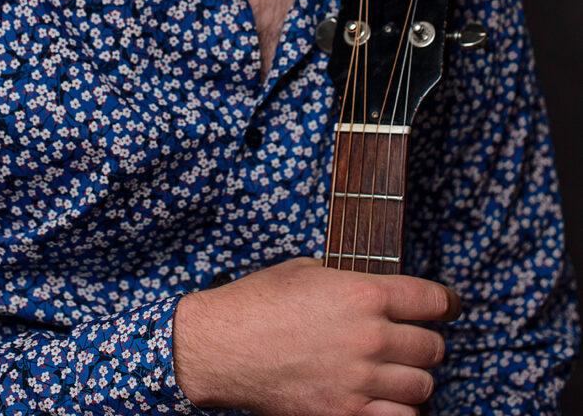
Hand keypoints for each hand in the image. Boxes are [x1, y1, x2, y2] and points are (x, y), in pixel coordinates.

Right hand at [173, 256, 460, 415]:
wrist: (223, 345)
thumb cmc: (261, 300)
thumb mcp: (309, 270)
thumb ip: (350, 280)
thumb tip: (377, 292)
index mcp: (363, 292)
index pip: (431, 300)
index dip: (446, 302)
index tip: (448, 306)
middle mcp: (370, 336)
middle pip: (432, 347)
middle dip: (427, 343)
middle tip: (415, 342)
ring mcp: (360, 380)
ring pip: (422, 386)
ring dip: (414, 379)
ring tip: (398, 373)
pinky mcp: (345, 415)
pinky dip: (399, 412)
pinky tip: (385, 401)